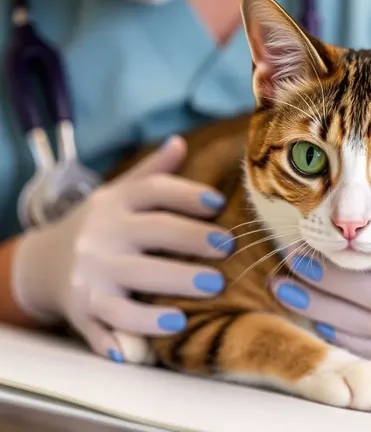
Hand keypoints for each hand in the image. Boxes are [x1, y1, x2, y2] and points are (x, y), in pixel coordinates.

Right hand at [11, 136, 232, 361]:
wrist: (42, 266)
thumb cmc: (99, 226)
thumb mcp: (117, 194)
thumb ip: (150, 173)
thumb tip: (180, 142)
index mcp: (114, 203)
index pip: (153, 190)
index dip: (188, 194)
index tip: (219, 202)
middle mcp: (101, 234)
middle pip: (153, 231)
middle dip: (193, 238)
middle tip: (227, 247)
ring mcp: (91, 273)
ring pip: (136, 278)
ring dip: (176, 282)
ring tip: (213, 288)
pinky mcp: (83, 309)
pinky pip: (114, 321)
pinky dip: (141, 328)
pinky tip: (175, 326)